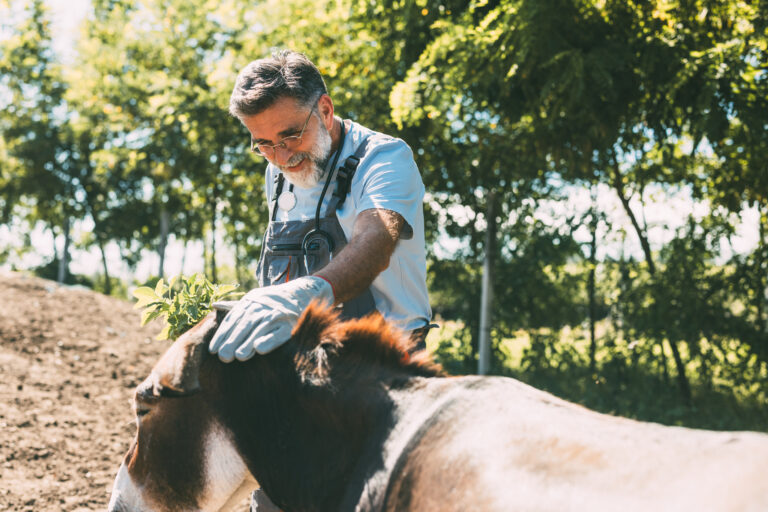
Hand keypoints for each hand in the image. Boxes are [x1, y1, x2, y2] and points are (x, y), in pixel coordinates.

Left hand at [209, 276, 333, 361]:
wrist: (304, 292)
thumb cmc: (274, 301)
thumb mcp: (255, 298)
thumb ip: (236, 306)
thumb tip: (214, 306)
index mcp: (251, 300)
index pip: (233, 319)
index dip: (222, 334)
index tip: (213, 350)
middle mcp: (263, 306)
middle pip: (244, 324)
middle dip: (232, 340)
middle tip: (223, 357)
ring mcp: (277, 314)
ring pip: (259, 328)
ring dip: (248, 342)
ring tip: (238, 356)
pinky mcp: (291, 323)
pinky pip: (279, 333)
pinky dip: (269, 340)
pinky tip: (259, 349)